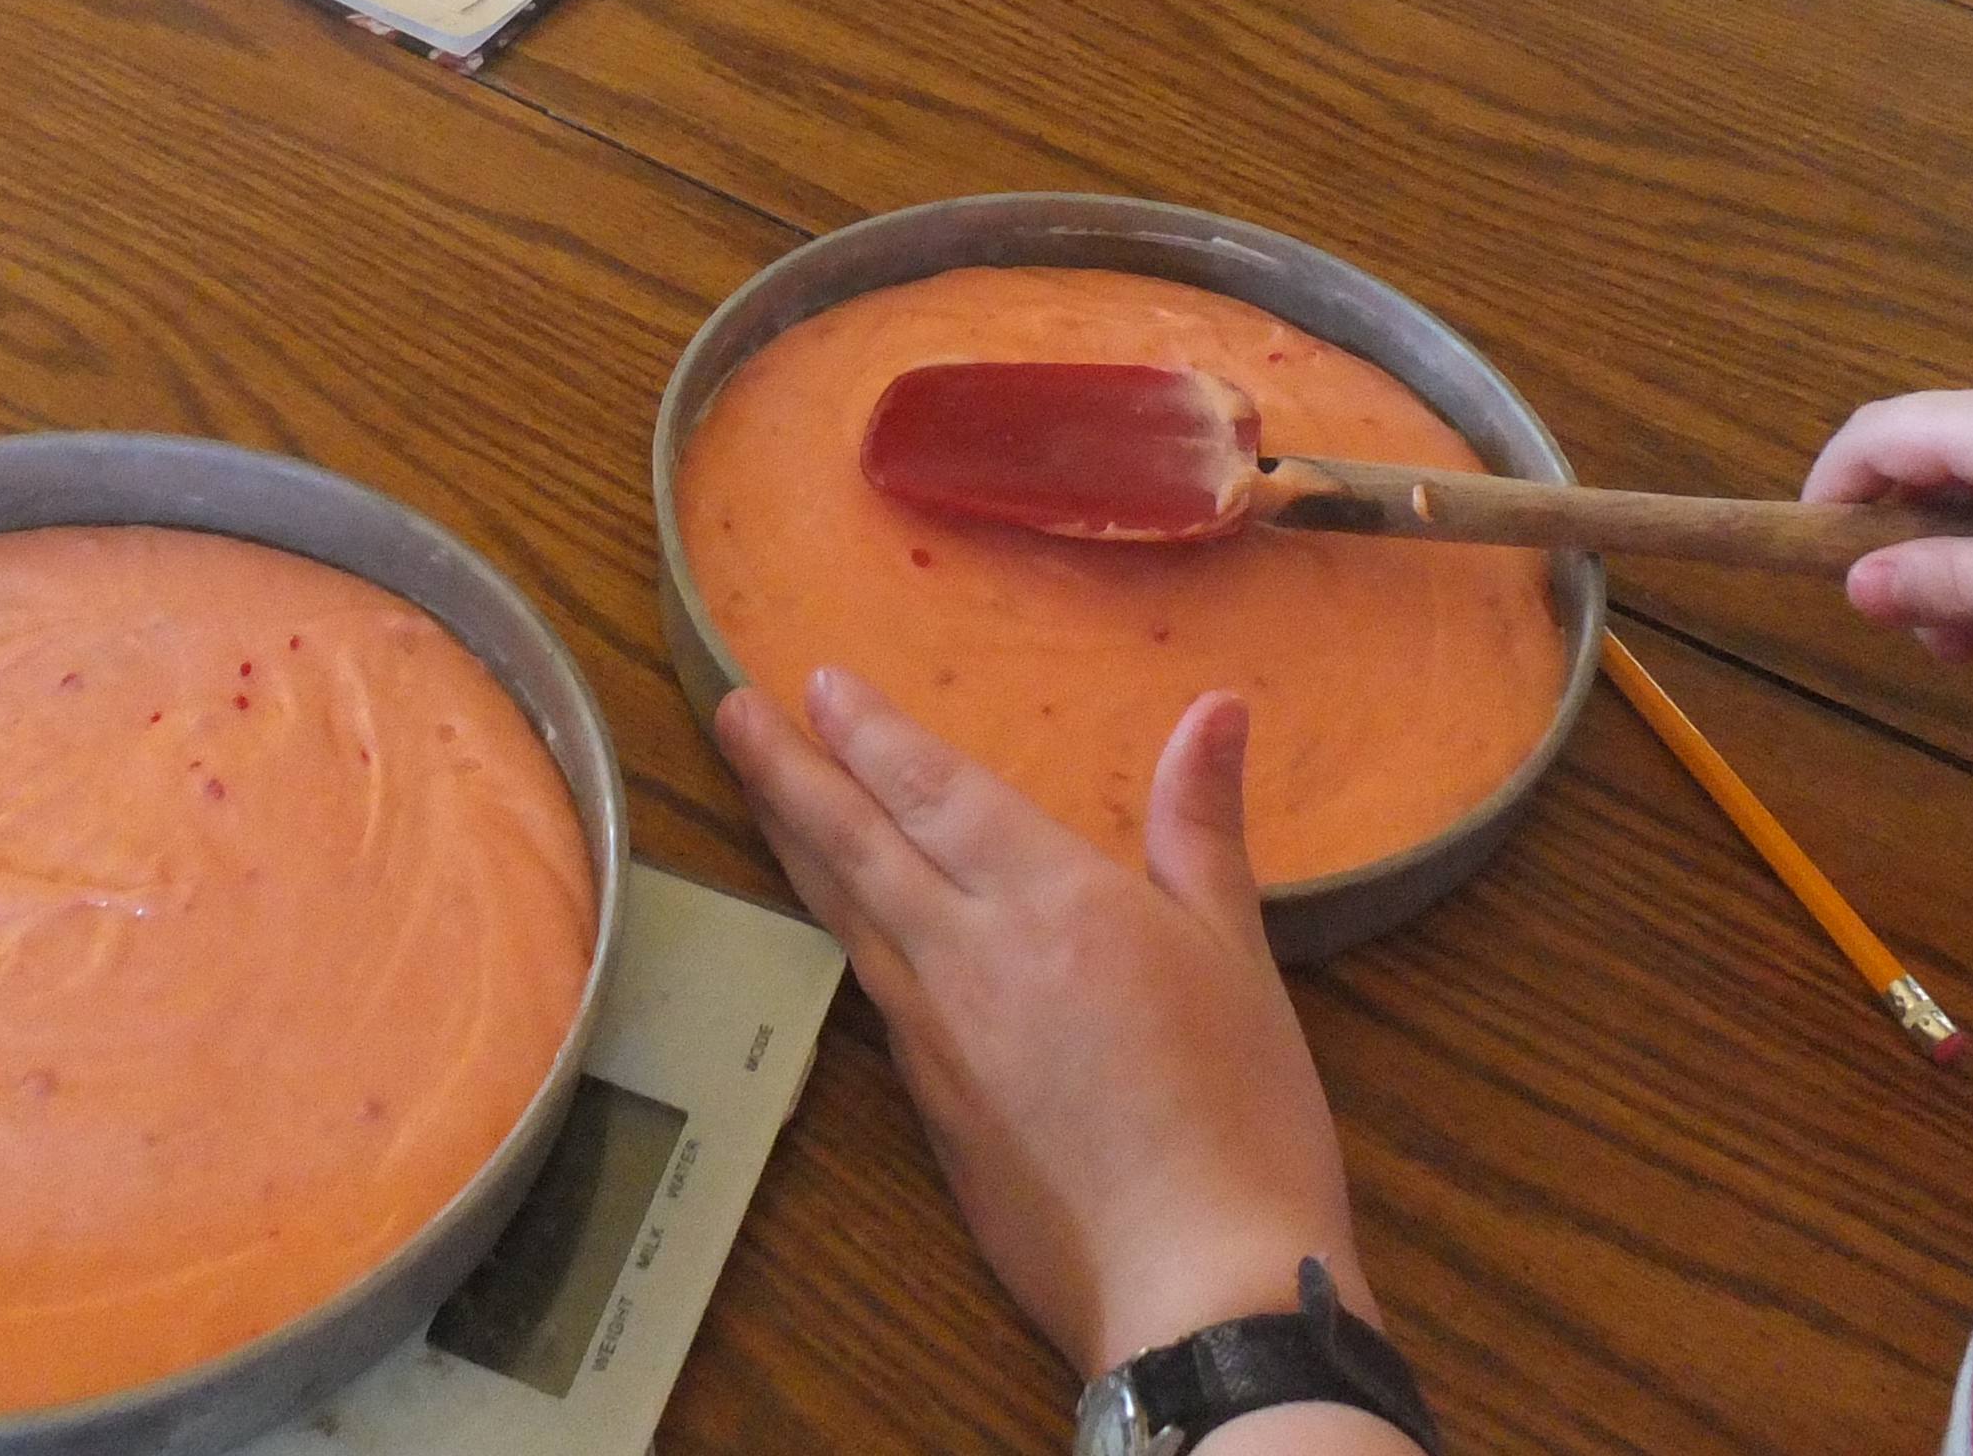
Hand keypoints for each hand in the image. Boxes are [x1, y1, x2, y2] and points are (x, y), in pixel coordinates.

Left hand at [714, 671, 1371, 1377]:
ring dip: (795, 846)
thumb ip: (1201, 826)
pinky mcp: (933, 1111)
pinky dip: (841, 936)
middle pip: (855, 845)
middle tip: (730, 713)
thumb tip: (1214, 707)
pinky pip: (872, 994)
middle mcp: (969, 956)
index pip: (932, 790)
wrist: (1197, 1289)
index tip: (814, 682)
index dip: (868, 732)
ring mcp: (938, 1040)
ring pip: (847, 917)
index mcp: (1049, 899)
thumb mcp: (1238, 954)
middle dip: (787, 772)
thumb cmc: (1243, 1115)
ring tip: (758, 793)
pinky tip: (839, 927)